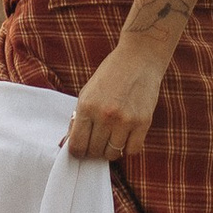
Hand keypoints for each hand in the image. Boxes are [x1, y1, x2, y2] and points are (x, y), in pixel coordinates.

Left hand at [65, 36, 170, 169]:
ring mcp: (125, 120)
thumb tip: (69, 143)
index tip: (82, 149)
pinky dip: (127, 148)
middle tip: (97, 141)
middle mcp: (104, 115)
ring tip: (112, 137)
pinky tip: (126, 137)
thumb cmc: (111, 74)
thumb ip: (78, 118)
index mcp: (86, 106)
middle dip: (94, 150)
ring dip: (110, 149)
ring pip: (112, 154)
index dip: (78, 152)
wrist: (139, 58)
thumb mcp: (87, 92)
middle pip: (94, 151)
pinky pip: (132, 150)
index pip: (77, 145)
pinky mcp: (143, 122)